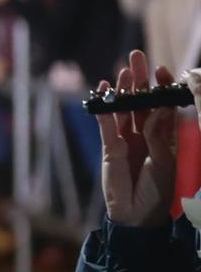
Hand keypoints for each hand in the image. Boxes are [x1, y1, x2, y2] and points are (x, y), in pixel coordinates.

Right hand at [97, 49, 179, 226]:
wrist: (139, 215)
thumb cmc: (161, 190)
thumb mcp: (168, 159)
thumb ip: (160, 134)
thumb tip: (159, 107)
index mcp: (166, 137)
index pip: (163, 105)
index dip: (162, 87)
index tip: (162, 70)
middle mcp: (146, 134)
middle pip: (142, 101)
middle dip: (140, 79)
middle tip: (137, 56)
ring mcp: (127, 140)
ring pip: (124, 109)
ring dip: (123, 90)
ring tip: (122, 70)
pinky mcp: (110, 148)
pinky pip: (106, 124)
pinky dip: (104, 108)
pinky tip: (103, 92)